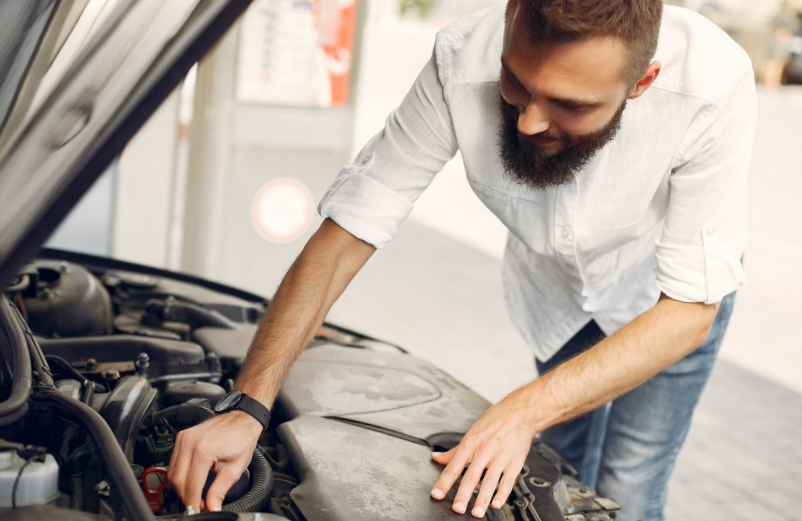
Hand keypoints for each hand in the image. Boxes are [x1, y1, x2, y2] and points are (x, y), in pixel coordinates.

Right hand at [167, 411, 262, 511]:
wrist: (243, 418)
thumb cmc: (242, 437)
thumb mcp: (235, 468)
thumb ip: (220, 491)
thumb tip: (212, 507)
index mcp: (203, 450)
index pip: (191, 486)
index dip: (194, 502)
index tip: (198, 510)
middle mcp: (190, 442)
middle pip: (177, 480)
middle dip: (186, 496)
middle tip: (198, 503)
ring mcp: (184, 438)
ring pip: (172, 472)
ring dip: (181, 486)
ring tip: (196, 493)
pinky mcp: (182, 436)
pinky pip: (173, 461)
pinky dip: (180, 474)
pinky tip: (191, 479)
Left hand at [429, 388, 538, 517]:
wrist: (520, 413)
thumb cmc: (495, 421)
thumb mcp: (472, 432)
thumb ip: (454, 449)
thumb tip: (437, 458)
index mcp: (472, 442)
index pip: (454, 465)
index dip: (444, 481)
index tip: (437, 494)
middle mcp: (485, 450)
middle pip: (472, 475)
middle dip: (464, 494)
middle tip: (457, 509)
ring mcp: (501, 457)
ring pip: (490, 481)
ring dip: (483, 499)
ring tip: (477, 512)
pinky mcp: (515, 463)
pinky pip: (508, 481)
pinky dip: (502, 494)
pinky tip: (496, 503)